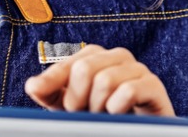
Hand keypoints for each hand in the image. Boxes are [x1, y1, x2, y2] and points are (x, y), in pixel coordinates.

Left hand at [24, 44, 174, 115]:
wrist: (138, 133)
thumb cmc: (104, 119)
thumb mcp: (71, 108)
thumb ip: (50, 94)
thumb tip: (33, 85)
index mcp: (97, 58)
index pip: (71, 62)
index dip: (54, 80)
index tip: (45, 96)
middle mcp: (118, 58)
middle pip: (85, 68)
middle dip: (78, 99)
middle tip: (84, 114)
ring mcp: (138, 70)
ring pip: (105, 80)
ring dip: (99, 108)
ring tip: (105, 117)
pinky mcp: (154, 86)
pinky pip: (129, 91)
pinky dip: (117, 108)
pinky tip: (120, 116)